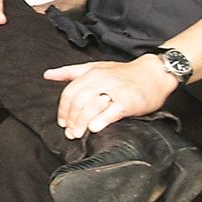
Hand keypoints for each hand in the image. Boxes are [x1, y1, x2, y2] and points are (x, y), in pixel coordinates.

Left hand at [44, 55, 176, 138]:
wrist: (153, 73)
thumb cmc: (123, 73)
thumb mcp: (95, 67)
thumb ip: (70, 72)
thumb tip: (47, 74)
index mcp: (91, 73)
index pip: (69, 92)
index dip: (63, 110)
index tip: (62, 122)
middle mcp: (102, 80)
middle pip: (78, 101)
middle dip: (71, 119)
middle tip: (70, 133)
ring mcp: (116, 90)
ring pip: (92, 107)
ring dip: (82, 123)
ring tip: (79, 134)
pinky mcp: (129, 101)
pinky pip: (112, 111)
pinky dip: (101, 120)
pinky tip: (95, 129)